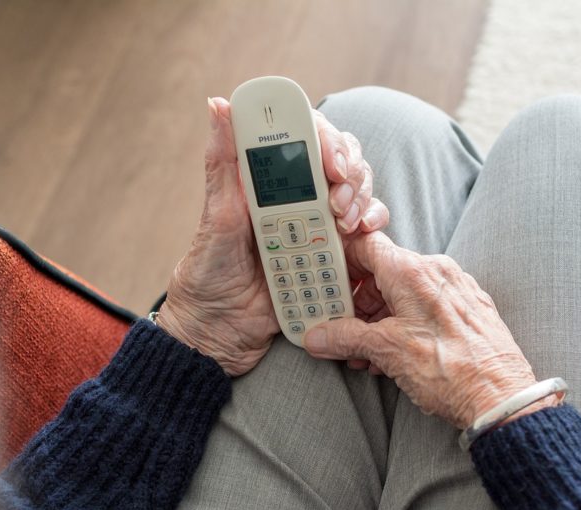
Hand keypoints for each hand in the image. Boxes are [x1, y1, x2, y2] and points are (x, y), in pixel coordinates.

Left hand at [157, 97, 388, 375]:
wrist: (219, 333)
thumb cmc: (208, 274)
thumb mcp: (216, 217)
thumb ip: (223, 163)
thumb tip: (218, 105)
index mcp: (269, 182)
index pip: (307, 138)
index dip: (327, 139)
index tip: (331, 161)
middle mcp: (298, 198)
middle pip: (343, 163)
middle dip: (350, 173)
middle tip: (338, 201)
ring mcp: (319, 227)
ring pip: (359, 194)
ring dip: (363, 200)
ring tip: (347, 224)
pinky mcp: (334, 256)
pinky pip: (365, 236)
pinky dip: (372, 231)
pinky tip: (362, 238)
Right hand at [303, 232, 558, 428]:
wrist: (501, 399)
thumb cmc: (450, 370)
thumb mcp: (386, 351)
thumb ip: (346, 338)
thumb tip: (318, 336)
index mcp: (412, 271)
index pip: (366, 245)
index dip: (341, 261)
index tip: (324, 279)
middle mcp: (436, 272)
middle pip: (383, 273)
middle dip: (357, 303)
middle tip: (337, 327)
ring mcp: (455, 291)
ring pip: (404, 295)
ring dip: (378, 321)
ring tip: (363, 354)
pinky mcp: (468, 311)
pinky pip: (426, 309)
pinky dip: (403, 327)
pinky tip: (391, 357)